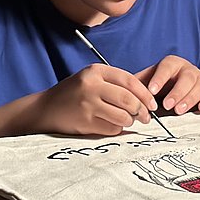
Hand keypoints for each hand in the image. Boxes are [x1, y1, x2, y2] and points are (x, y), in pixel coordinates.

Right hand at [32, 64, 158, 135]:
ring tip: (127, 120)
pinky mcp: (85, 122)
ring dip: (129, 121)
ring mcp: (87, 104)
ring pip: (123, 116)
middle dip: (142, 110)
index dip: (145, 94)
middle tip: (146, 117)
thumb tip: (145, 99)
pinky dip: (117, 129)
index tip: (153, 104)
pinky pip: (112, 128)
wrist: (46, 109)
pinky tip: (110, 125)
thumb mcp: (92, 79)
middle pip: (129, 100)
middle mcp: (91, 86)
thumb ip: (115, 84)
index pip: (129, 81)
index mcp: (96, 71)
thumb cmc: (75, 94)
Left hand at [136, 56, 199, 114]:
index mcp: (172, 63)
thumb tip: (124, 93)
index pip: (166, 67)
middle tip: (167, 105)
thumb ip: (137, 86)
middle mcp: (188, 69)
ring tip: (179, 111)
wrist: (176, 87)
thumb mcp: (147, 82)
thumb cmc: (160, 86)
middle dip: (177, 92)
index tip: (151, 91)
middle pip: (186, 77)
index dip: (159, 78)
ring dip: (190, 99)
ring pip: (199, 86)